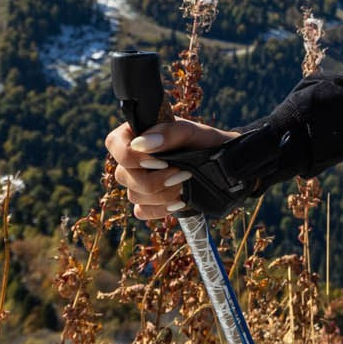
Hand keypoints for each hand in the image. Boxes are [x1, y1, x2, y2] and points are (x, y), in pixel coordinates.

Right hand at [104, 117, 239, 220]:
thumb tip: (141, 143)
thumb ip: (169, 133)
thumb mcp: (194, 132)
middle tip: (182, 174)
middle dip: (154, 180)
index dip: (131, 157)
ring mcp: (139, 181)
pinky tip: (179, 200)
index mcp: (139, 133)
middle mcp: (134, 158)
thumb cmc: (208, 142)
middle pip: (122, 175)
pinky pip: (141, 211)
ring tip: (184, 184)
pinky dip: (160, 209)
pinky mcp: (148, 201)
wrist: (228, 166)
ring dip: (162, 194)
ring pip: (133, 195)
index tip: (160, 161)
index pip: (114, 144)